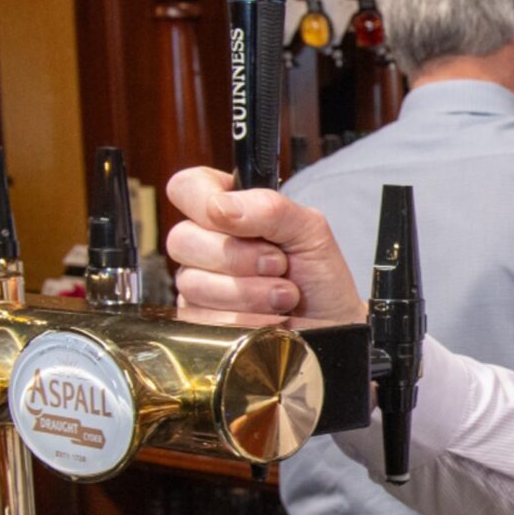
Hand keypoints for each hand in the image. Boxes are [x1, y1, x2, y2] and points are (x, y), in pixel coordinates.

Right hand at [163, 167, 365, 319]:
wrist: (332, 326)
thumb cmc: (320, 277)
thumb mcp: (309, 230)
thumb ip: (268, 208)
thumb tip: (218, 207)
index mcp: (226, 209)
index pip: (186, 188)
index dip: (203, 202)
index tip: (237, 222)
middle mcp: (204, 243)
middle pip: (182, 239)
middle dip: (239, 257)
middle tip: (278, 264)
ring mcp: (197, 282)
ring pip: (193, 283)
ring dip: (248, 292)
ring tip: (282, 294)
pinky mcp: (198, 319)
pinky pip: (202, 317)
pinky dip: (245, 318)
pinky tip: (267, 316)